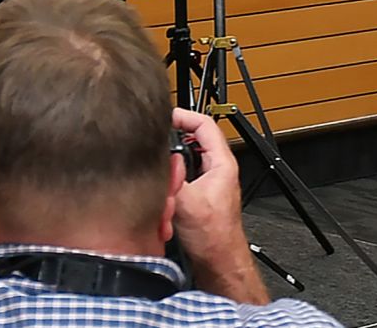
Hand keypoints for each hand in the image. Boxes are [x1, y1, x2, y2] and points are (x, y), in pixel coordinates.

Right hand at [169, 108, 265, 302]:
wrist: (217, 261)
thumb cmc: (213, 237)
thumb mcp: (186, 201)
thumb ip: (171, 176)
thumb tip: (154, 160)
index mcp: (221, 163)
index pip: (204, 124)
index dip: (183, 116)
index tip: (165, 115)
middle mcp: (217, 170)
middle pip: (194, 139)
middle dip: (173, 136)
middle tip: (155, 135)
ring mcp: (209, 182)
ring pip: (187, 158)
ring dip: (171, 158)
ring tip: (155, 157)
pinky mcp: (199, 195)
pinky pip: (183, 176)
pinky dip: (171, 175)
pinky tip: (159, 183)